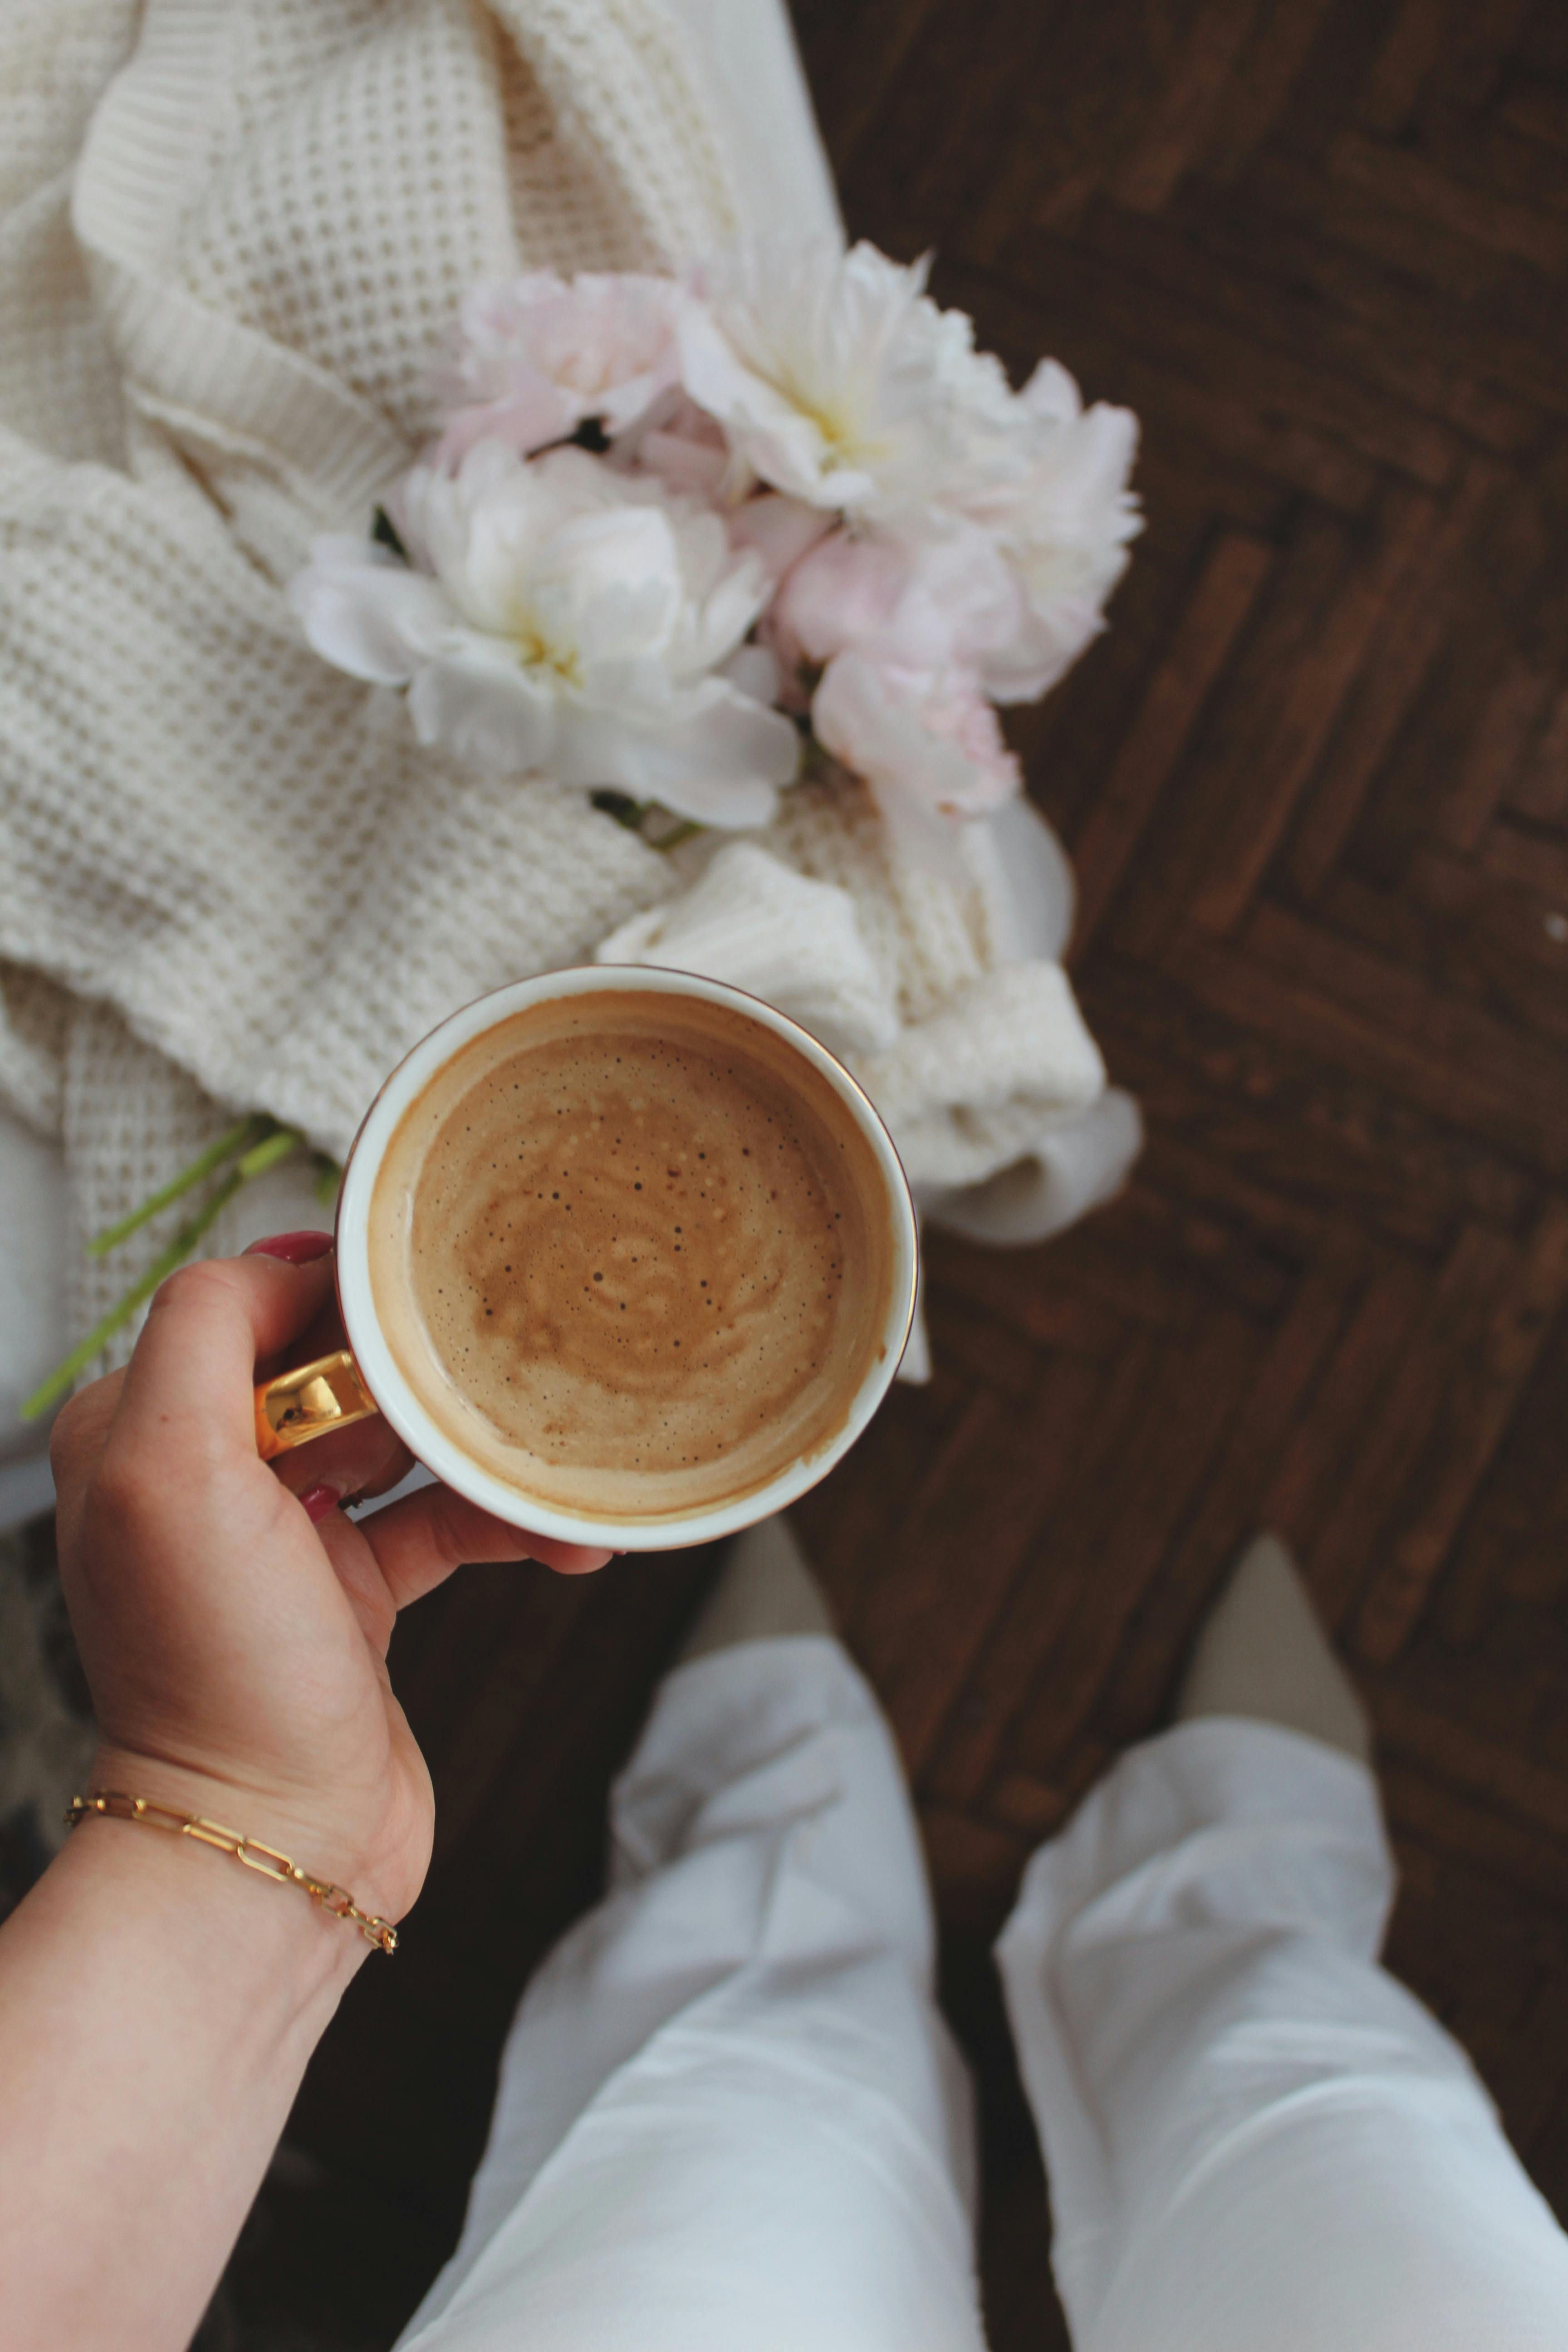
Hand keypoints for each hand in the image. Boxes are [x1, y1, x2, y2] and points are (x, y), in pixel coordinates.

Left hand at [50, 1238, 609, 1928]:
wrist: (272, 1848)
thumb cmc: (215, 1671)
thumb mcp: (169, 1466)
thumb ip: (205, 1330)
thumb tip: (288, 1264)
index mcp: (142, 1431)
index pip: (248, 1305)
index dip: (338, 1296)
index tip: (421, 1305)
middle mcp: (207, 1477)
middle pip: (336, 1366)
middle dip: (426, 1366)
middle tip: (506, 1362)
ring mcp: (284, 1538)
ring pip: (404, 1441)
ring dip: (483, 1445)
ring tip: (556, 1443)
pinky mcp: (355, 1594)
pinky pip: (445, 1524)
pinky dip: (507, 1524)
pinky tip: (571, 1536)